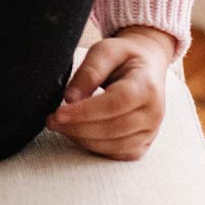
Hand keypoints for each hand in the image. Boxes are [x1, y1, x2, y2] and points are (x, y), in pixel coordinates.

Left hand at [45, 31, 170, 160]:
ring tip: (60, 126)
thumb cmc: (123, 57)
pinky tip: (77, 134)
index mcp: (146, 86)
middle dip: (77, 127)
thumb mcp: (105, 51)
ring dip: (82, 139)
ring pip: (114, 145)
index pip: (114, 104)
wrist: (147, 65)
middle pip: (113, 128)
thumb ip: (89, 71)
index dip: (84, 112)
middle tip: (51, 120)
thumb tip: (70, 99)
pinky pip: (118, 153)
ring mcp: (151, 131)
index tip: (58, 113)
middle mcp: (154, 112)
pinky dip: (95, 147)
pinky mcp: (143, 143)